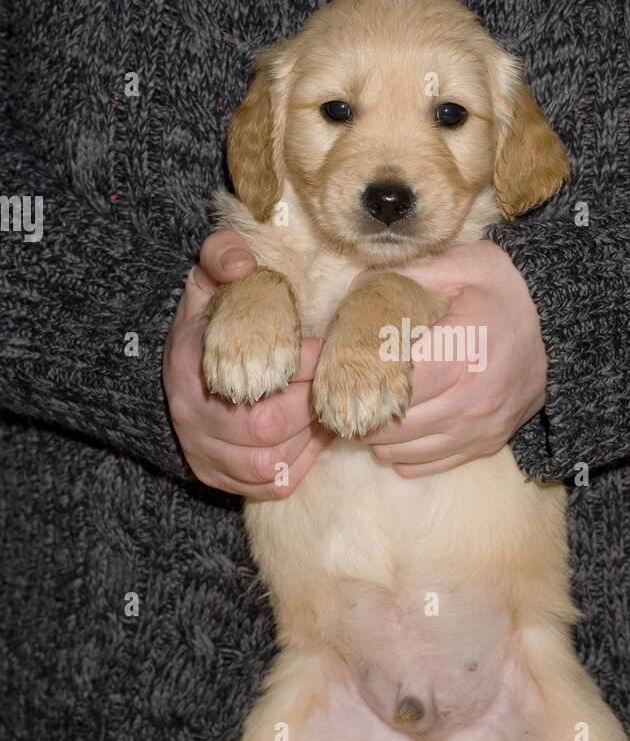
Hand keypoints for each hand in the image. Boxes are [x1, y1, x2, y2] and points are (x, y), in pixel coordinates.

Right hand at [163, 231, 331, 497]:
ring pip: (272, 461)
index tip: (328, 349)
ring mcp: (206, 454)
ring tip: (328, 408)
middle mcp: (193, 416)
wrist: (179, 380)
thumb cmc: (208, 327)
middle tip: (338, 384)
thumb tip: (241, 262)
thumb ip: (222, 257)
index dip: (305, 363)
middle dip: (313, 403)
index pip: (255, 370)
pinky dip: (302, 461)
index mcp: (191, 361)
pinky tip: (311, 435)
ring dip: (311, 436)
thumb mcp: (208, 284)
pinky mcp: (223, 480)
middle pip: (267, 424)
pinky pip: (275, 483)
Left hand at [359, 240, 547, 476]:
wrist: (565, 325)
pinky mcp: (486, 443)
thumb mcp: (462, 263)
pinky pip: (426, 465)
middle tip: (342, 393)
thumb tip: (354, 293)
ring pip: (402, 451)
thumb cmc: (507, 290)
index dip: (356, 382)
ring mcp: (480, 427)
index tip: (338, 371)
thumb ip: (404, 275)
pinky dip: (401, 454)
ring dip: (375, 436)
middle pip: (390, 424)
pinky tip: (393, 431)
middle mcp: (471, 400)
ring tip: (365, 410)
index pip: (390, 385)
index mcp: (461, 353)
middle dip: (358, 412)